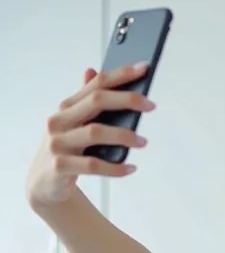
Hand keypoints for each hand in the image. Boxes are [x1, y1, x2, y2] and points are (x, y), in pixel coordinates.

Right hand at [26, 63, 155, 209]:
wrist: (44, 183)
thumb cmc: (65, 149)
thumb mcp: (72, 123)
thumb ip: (84, 99)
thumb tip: (92, 70)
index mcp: (66, 107)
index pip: (96, 84)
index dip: (121, 75)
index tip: (144, 69)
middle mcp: (59, 121)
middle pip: (96, 101)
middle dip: (126, 100)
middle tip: (151, 105)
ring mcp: (58, 144)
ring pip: (96, 133)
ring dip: (124, 136)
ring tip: (143, 141)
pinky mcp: (60, 167)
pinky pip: (93, 165)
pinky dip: (115, 168)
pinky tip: (130, 168)